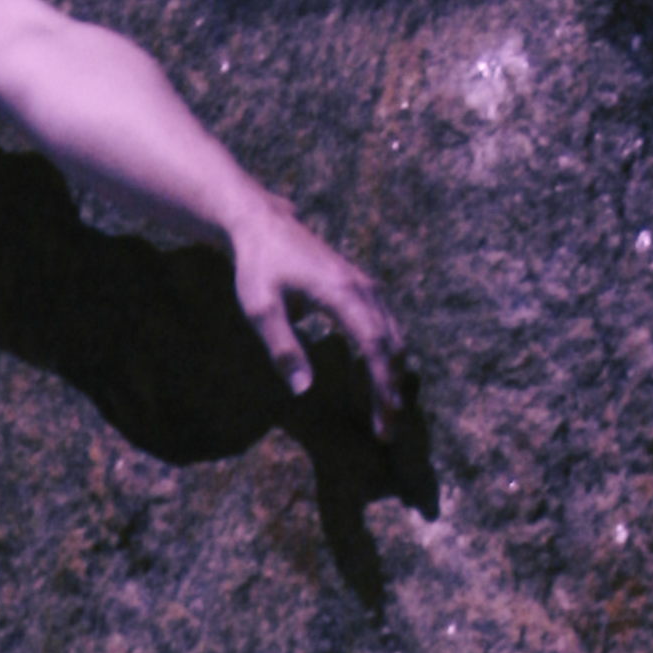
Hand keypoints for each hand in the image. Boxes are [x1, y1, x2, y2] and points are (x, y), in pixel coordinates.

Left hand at [229, 196, 406, 411]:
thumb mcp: (260, 309)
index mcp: (341, 293)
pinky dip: (389, 353)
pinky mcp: (361, 286)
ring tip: (385, 409)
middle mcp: (362, 288)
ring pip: (394, 334)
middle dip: (391, 388)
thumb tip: (304, 389)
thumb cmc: (258, 267)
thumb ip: (282, 348)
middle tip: (386, 428)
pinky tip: (381, 377)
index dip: (381, 382)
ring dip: (393, 373)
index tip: (385, 415)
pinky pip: (386, 324)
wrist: (264, 224)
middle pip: (391, 344)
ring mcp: (365, 285)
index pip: (373, 344)